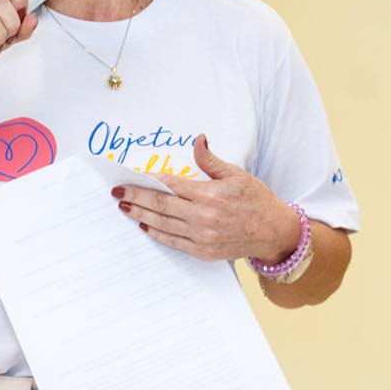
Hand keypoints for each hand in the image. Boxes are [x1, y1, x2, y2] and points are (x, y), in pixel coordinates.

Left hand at [111, 135, 301, 262]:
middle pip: (160, 205)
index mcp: (209, 195)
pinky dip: (156, 233)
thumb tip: (198, 140)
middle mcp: (202, 217)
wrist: (273, 232)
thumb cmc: (256, 200)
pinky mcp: (203, 251)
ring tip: (125, 208)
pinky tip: (146, 226)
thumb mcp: (236, 174)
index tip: (130, 177)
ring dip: (141, 215)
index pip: (169, 185)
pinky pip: (173, 242)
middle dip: (135, 198)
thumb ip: (211, 160)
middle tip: (117, 193)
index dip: (146, 180)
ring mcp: (201, 236)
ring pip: (162, 225)